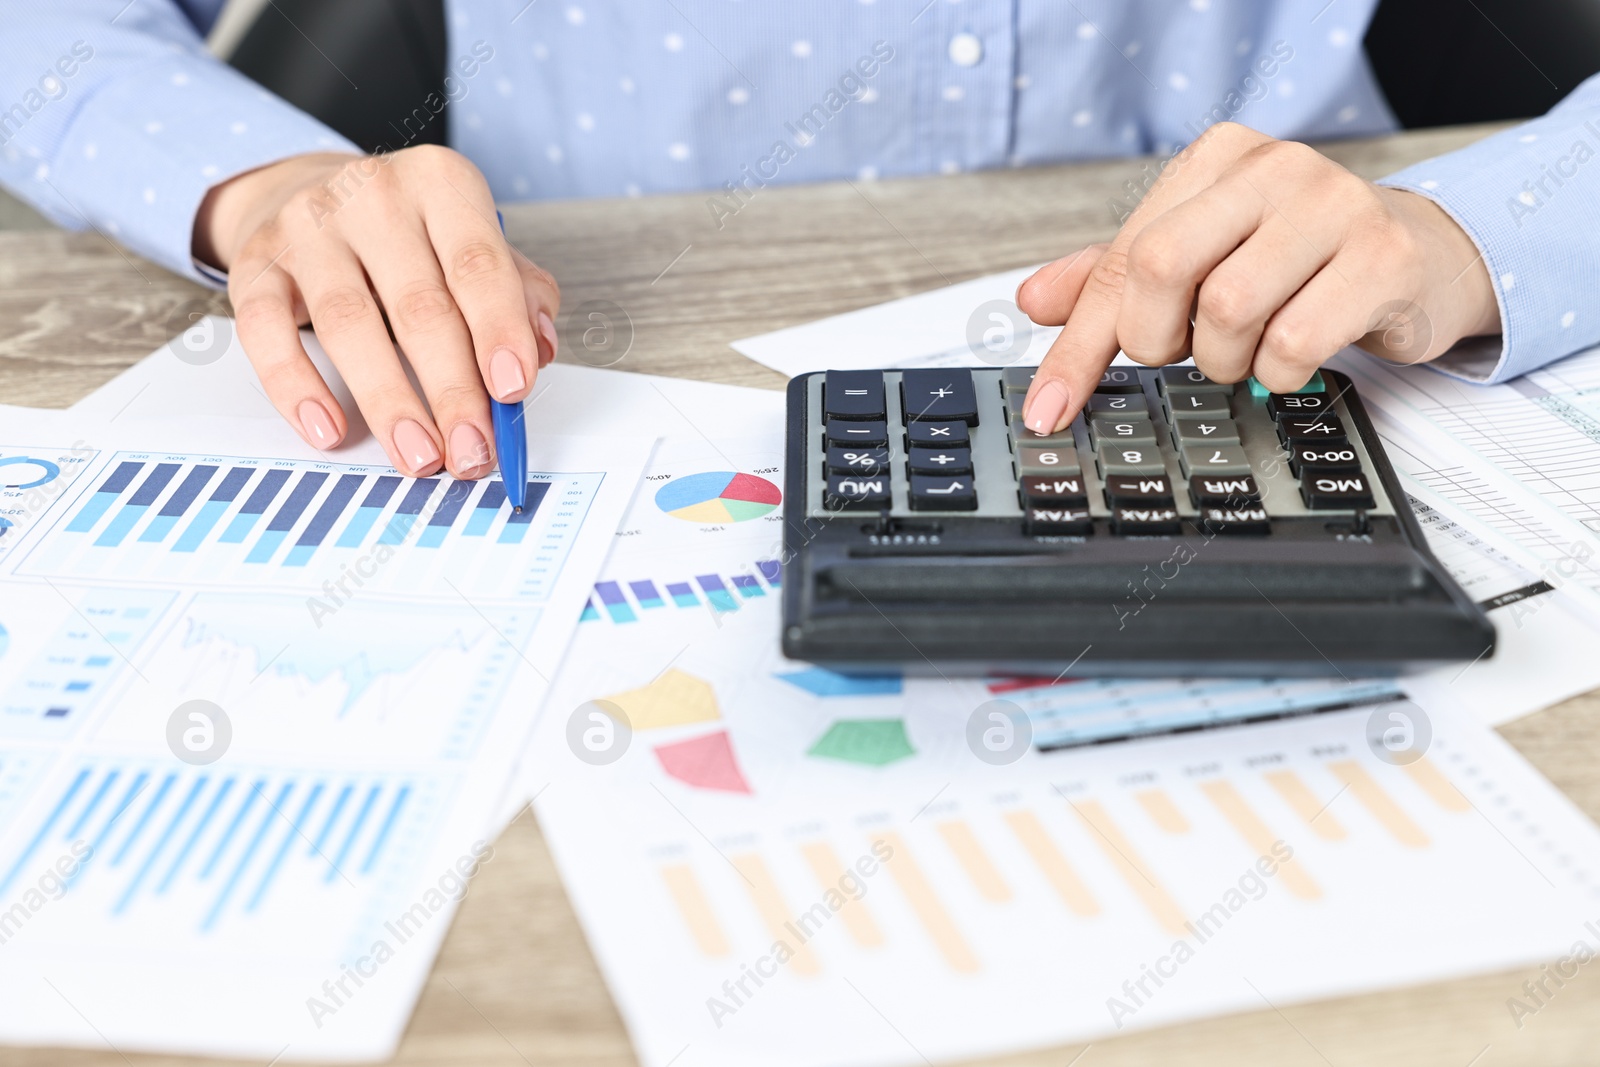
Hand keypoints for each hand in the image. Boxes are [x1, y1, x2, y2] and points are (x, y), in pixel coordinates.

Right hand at [193, 146, 558, 477]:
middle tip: (473, 451)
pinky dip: (297, 388)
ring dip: (389, 402)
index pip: (477, 264)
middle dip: (452, 390)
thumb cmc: (412, 235)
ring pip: (349, 325)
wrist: (311, 192)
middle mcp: (372, 196)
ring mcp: (306, 227)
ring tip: (419, 456)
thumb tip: (542, 349)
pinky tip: (328, 430)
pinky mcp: (256, 265)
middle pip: (418, 306)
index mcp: (440, 184)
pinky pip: (267, 333)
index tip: (513, 390)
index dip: (499, 330)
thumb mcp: (474, 244)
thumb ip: (518, 293)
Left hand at [1016, 122, 1498, 432]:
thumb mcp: (1201, 255)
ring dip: (1224, 359)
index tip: (1047, 407)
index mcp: (1214, 161)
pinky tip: (1293, 357)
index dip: (1078, 344)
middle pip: (1161, 269)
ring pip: (1226, 311)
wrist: (1420, 254)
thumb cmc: (1297, 257)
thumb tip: (1032, 301)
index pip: (1121, 256)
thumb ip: (1114, 277)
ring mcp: (1333, 207)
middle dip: (1159, 339)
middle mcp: (1272, 169)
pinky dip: (1278, 373)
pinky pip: (1293, 344)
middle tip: (1184, 351)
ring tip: (1248, 348)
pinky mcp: (1383, 259)